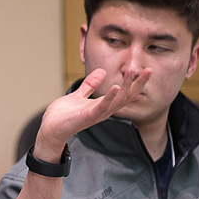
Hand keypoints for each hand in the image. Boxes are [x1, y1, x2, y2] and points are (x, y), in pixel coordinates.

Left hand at [34, 67, 151, 159]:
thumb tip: (102, 72)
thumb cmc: (62, 116)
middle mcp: (104, 111)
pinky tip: (116, 86)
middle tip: (149, 70)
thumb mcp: (78, 96)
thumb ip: (89, 86)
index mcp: (103, 105)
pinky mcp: (87, 117)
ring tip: (133, 72)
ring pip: (117, 101)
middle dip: (138, 84)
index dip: (136, 83)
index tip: (147, 70)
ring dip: (126, 86)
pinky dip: (110, 97)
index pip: (125, 93)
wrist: (49, 129)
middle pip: (126, 97)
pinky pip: (102, 107)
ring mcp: (97, 114)